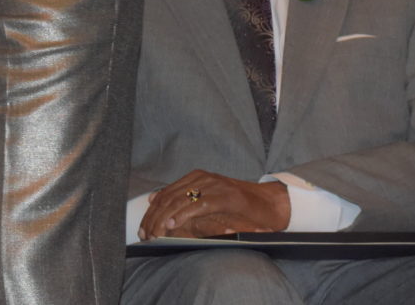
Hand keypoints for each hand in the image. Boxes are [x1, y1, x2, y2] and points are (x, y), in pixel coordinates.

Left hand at [139, 170, 290, 239]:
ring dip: (164, 219)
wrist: (272, 204)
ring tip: (156, 234)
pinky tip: (173, 225)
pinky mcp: (225, 196)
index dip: (152, 212)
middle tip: (146, 236)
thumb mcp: (210, 203)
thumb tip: (157, 205)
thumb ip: (187, 201)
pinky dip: (184, 215)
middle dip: (154, 218)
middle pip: (169, 197)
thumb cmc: (241, 207)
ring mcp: (214, 185)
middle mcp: (202, 178)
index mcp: (195, 178)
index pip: (165, 194)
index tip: (143, 229)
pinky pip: (199, 204)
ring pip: (180, 200)